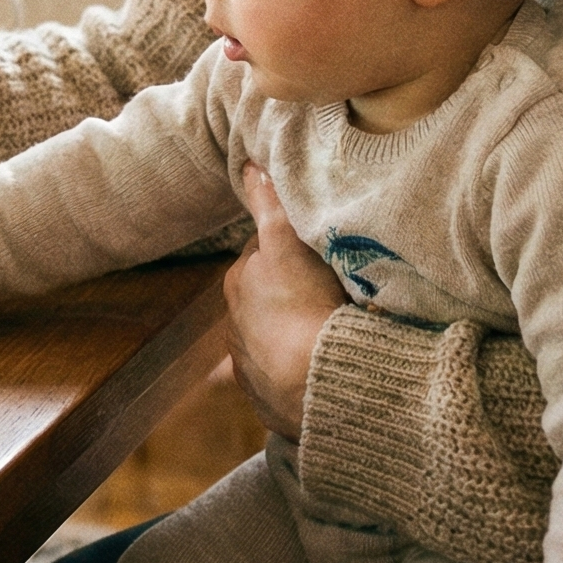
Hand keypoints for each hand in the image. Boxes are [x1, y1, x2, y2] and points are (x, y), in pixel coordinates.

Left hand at [225, 163, 347, 439]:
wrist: (317, 385)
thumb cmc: (304, 305)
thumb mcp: (287, 243)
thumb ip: (268, 204)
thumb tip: (248, 165)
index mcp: (240, 281)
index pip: (264, 253)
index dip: (291, 250)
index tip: (317, 254)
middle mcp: (235, 320)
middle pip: (266, 294)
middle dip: (288, 292)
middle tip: (327, 292)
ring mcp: (248, 362)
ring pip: (271, 333)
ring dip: (291, 331)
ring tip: (326, 331)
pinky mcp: (265, 397)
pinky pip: (279, 375)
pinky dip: (293, 369)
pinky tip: (316, 367)